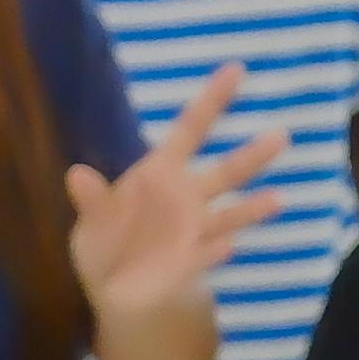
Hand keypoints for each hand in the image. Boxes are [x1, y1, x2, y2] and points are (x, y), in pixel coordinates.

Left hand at [67, 72, 270, 330]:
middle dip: (252, 157)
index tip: (236, 69)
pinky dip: (214, 251)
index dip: (212, 99)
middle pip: (225, 173)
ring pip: (230, 215)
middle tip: (282, 135)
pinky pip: (207, 254)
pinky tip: (228, 247)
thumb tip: (76, 175)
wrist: (113, 289)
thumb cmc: (104, 243)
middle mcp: (186, 197)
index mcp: (161, 172)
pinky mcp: (193, 262)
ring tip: (279, 199)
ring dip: (253, 208)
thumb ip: (93, 202)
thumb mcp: (91, 223)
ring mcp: (194, 230)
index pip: (191, 129)